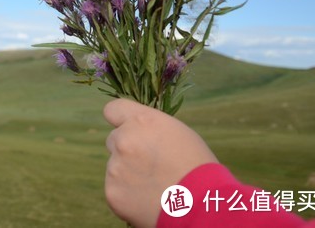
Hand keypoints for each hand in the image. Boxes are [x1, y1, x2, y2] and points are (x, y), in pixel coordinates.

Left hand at [103, 98, 217, 227]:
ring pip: (115, 166)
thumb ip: (149, 128)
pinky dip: (128, 194)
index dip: (120, 121)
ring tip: (154, 185)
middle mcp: (124, 140)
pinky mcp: (112, 191)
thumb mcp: (177, 133)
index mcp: (141, 121)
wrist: (202, 206)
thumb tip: (135, 131)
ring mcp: (115, 167)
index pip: (113, 109)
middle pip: (114, 140)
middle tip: (150, 165)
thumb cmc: (196, 167)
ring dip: (127, 173)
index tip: (126, 129)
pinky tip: (148, 199)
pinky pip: (115, 188)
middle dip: (126, 150)